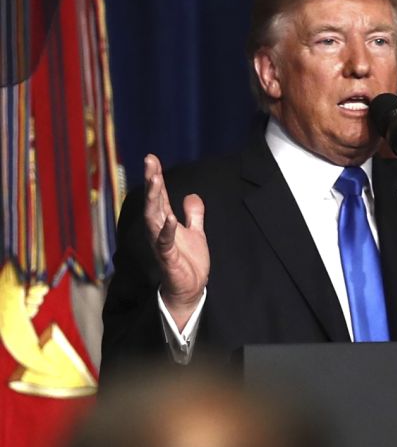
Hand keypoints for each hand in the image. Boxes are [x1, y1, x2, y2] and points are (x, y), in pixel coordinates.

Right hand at [143, 154, 208, 329]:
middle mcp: (160, 231)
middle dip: (152, 182)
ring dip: (155, 200)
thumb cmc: (189, 262)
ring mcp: (162, 244)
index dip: (156, 177)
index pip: (160, 196)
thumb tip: (193, 195)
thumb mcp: (196, 233)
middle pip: (154, 202)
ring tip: (156, 181)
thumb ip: (193, 215)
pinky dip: (167, 231)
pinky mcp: (168, 259)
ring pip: (154, 219)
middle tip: (150, 162)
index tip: (151, 158)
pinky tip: (170, 218)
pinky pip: (164, 243)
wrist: (190, 289)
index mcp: (166, 223)